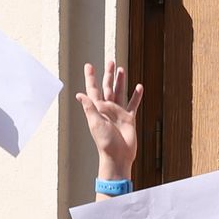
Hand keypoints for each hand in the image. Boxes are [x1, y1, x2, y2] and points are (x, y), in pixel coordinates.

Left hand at [82, 61, 141, 178]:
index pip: (93, 89)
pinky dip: (136, 96)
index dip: (91, 78)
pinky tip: (138, 87)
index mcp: (97, 109)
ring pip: (120, 93)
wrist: (118, 156)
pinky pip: (133, 105)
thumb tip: (80, 94)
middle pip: (107, 87)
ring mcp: (118, 113)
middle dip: (108, 75)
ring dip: (120, 82)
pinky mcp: (129, 119)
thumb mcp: (95, 123)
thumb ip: (90, 108)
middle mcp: (107, 109)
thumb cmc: (105, 142)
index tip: (89, 66)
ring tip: (122, 70)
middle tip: (110, 61)